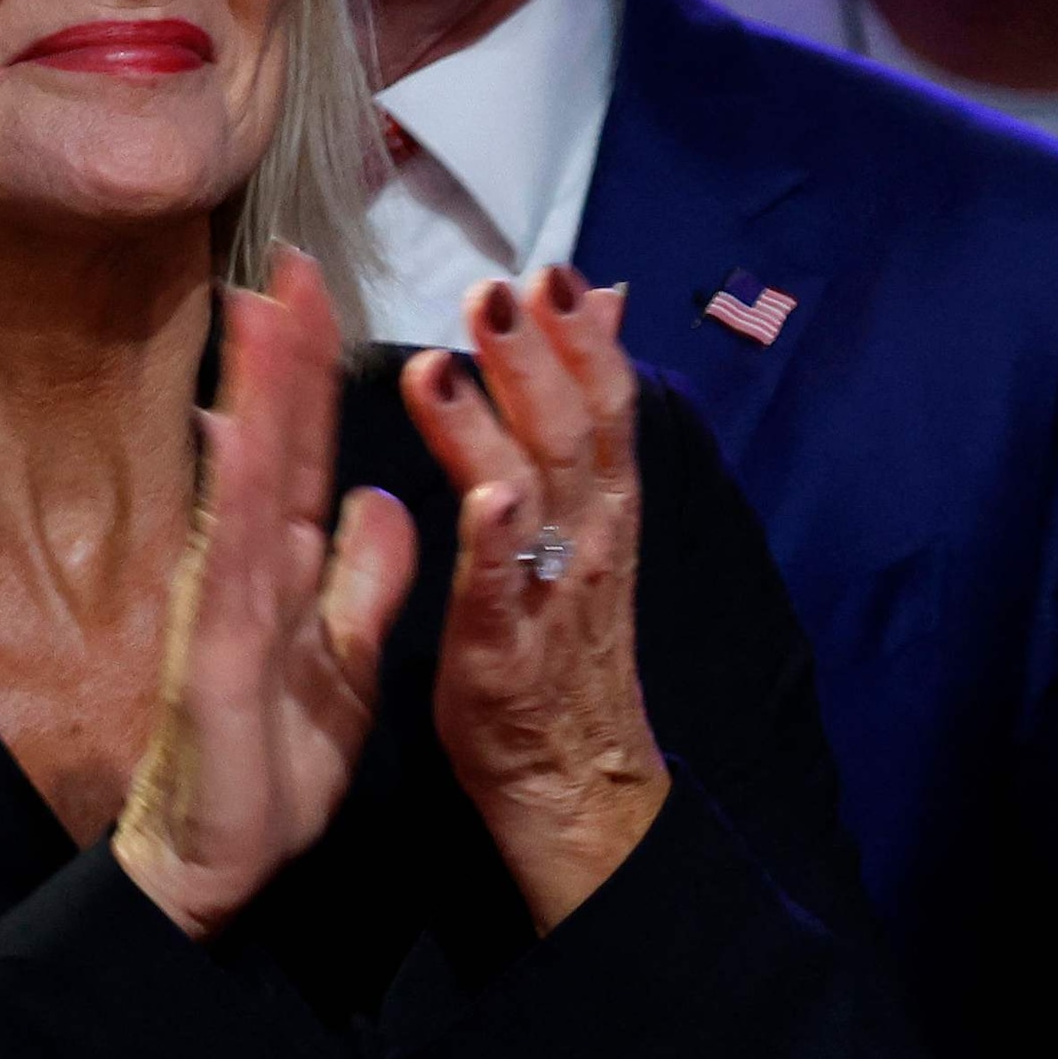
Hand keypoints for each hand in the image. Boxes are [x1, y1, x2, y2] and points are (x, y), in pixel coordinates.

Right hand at [113, 249, 416, 938]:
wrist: (223, 859)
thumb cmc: (272, 762)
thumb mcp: (345, 653)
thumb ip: (361, 575)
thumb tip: (377, 496)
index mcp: (285, 566)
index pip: (305, 449)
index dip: (316, 373)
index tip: (318, 291)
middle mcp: (248, 568)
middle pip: (271, 443)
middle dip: (281, 352)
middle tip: (290, 260)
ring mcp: (227, 604)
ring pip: (245, 480)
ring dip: (255, 395)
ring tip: (263, 312)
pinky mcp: (220, 651)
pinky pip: (235, 561)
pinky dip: (242, 496)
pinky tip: (241, 436)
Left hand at [401, 271, 667, 930]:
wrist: (579, 787)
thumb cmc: (563, 658)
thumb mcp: (581, 537)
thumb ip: (577, 439)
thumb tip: (588, 338)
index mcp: (601, 513)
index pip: (605, 406)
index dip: (582, 338)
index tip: (554, 270)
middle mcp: (590, 542)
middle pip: (577, 431)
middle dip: (539, 355)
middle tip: (503, 286)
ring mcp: (551, 596)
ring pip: (537, 493)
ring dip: (500, 421)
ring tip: (452, 356)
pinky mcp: (504, 655)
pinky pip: (504, 590)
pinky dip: (499, 541)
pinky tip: (485, 496)